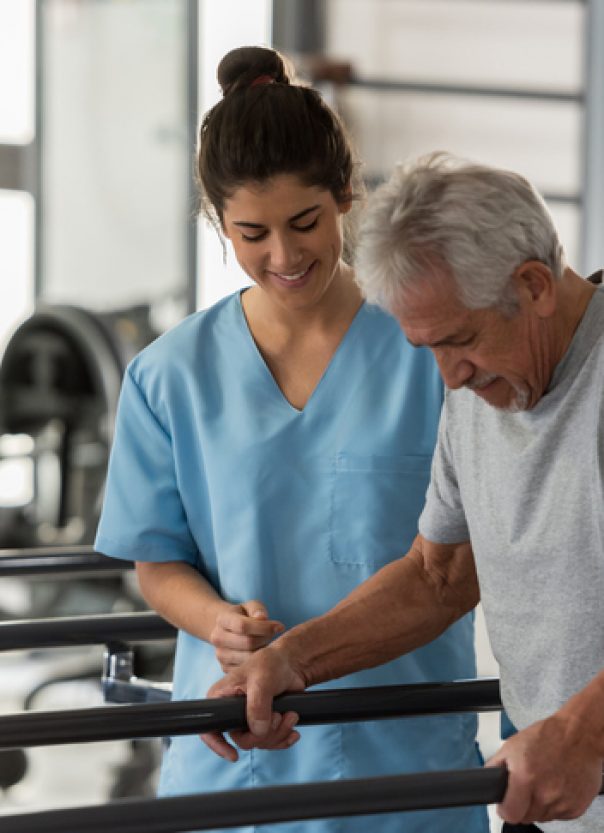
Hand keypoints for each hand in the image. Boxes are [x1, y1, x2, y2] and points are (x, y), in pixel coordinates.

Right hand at [201, 642, 306, 761]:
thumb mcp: (262, 680)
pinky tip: (293, 730)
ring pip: (259, 743)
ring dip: (279, 733)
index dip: (217, 745)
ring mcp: (248, 720)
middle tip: (280, 717)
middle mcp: (231, 713)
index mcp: (221, 699)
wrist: (289, 665)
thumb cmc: (270, 664)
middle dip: (265, 734)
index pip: (210, 729)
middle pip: (243, 741)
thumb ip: (258, 705)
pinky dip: (284, 738)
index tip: (234, 756)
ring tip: (291, 715)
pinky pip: (271, 743)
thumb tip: (258, 731)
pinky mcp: (264, 724)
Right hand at [210, 600, 283, 671]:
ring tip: (266, 644)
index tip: (280, 626)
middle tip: (273, 636)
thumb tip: (262, 618)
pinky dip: (257, 663)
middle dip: (265, 639)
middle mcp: (217, 638)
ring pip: (248, 658)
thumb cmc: (244, 615)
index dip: (264, 627)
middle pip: (248, 643)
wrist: (227, 629)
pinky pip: (246, 669)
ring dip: (262, 652)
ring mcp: (220, 655)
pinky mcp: (225, 668)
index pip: (243, 626)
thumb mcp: (251, 606)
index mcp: (222, 620)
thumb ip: (257, 609)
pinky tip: (261, 654)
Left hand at [487, 711, 602, 823]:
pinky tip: (556, 786)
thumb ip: (496, 766)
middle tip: (526, 787)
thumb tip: (487, 782)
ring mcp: (562, 802)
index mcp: (525, 777)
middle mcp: (545, 793)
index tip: (506, 804)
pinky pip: (559, 815)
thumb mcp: (512, 745)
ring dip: (539, 804)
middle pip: (526, 817)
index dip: (505, 809)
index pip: (510, 814)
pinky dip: (555, 805)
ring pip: (542, 817)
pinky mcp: (576, 807)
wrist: (578, 734)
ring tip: (543, 782)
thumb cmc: (547, 736)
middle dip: (522, 804)